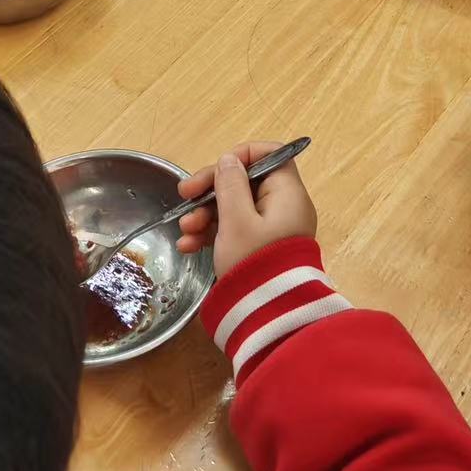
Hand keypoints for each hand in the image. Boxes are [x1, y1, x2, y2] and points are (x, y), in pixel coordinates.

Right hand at [174, 141, 318, 277]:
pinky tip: (188, 246)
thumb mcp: (236, 220)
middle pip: (246, 182)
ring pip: (236, 207)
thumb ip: (230, 185)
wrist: (268, 315)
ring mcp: (272, 229)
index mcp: (286, 193)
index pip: (271, 155)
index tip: (217, 168)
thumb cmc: (253, 261)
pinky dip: (213, 234)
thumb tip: (229, 160)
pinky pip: (236, 230)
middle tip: (184, 195)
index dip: (242, 155)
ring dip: (206, 214)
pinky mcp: (261, 249)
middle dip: (212, 190)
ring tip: (184, 230)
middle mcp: (283, 207)